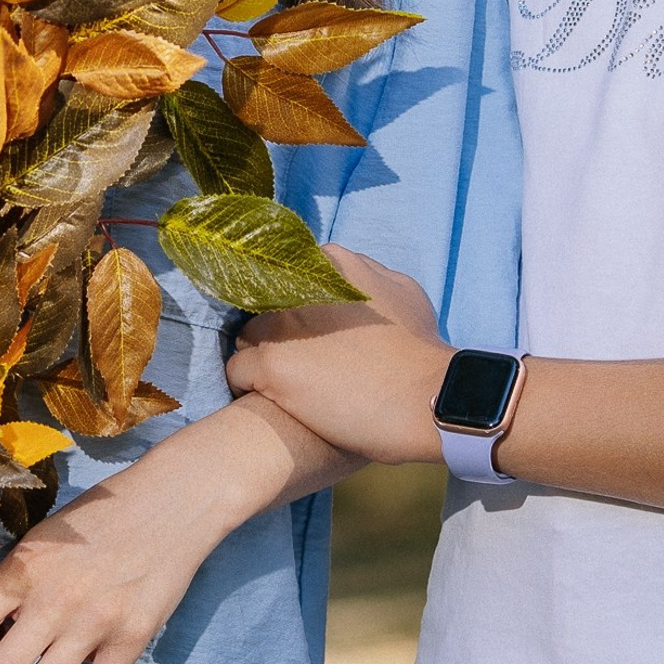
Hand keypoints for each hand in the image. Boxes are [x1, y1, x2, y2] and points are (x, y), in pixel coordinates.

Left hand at [225, 245, 450, 462]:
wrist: (426, 399)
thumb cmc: (421, 351)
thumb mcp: (403, 293)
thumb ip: (367, 279)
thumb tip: (351, 280)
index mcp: (329, 264)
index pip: (288, 278)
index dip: (298, 310)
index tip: (309, 332)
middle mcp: (297, 287)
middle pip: (264, 307)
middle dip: (278, 333)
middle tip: (300, 361)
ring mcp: (281, 326)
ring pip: (248, 337)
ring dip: (262, 359)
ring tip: (286, 384)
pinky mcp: (270, 365)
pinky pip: (237, 370)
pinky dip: (249, 386)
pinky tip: (273, 399)